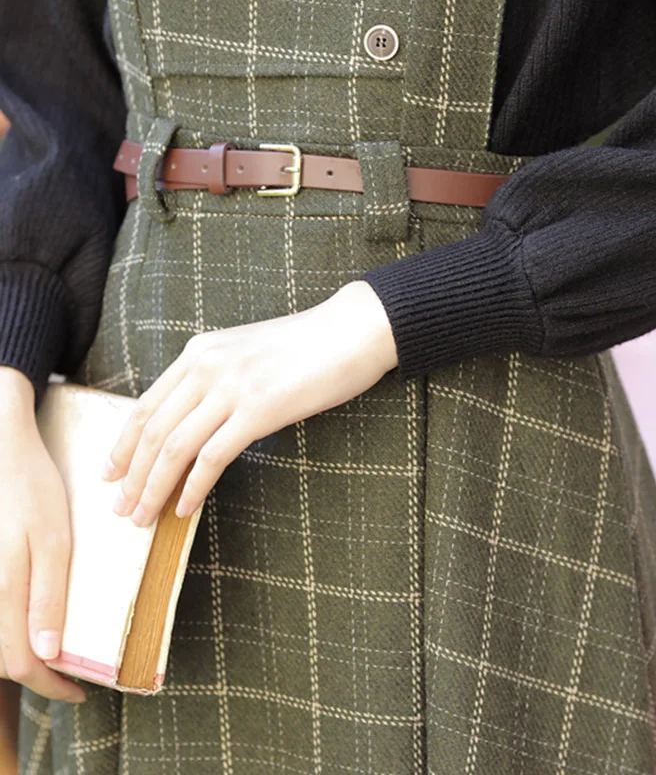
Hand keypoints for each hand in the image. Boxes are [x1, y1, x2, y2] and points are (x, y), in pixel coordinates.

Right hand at [0, 367, 85, 703]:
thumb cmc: (29, 490)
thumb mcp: (51, 540)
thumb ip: (47, 597)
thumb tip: (46, 655)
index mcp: (2, 589)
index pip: (20, 663)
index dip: (50, 686)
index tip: (80, 692)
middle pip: (4, 656)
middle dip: (39, 674)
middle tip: (72, 677)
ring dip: (23, 652)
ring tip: (57, 651)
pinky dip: (12, 625)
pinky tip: (33, 619)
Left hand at [103, 280, 398, 526]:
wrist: (351, 330)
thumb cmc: (307, 346)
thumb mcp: (246, 351)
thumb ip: (215, 376)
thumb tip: (193, 419)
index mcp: (200, 351)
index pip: (146, 404)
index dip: (122, 444)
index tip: (111, 472)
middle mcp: (206, 365)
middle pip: (153, 430)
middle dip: (131, 475)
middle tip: (120, 507)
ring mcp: (232, 387)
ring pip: (174, 447)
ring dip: (154, 488)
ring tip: (144, 517)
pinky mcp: (259, 410)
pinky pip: (212, 457)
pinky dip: (193, 487)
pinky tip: (186, 509)